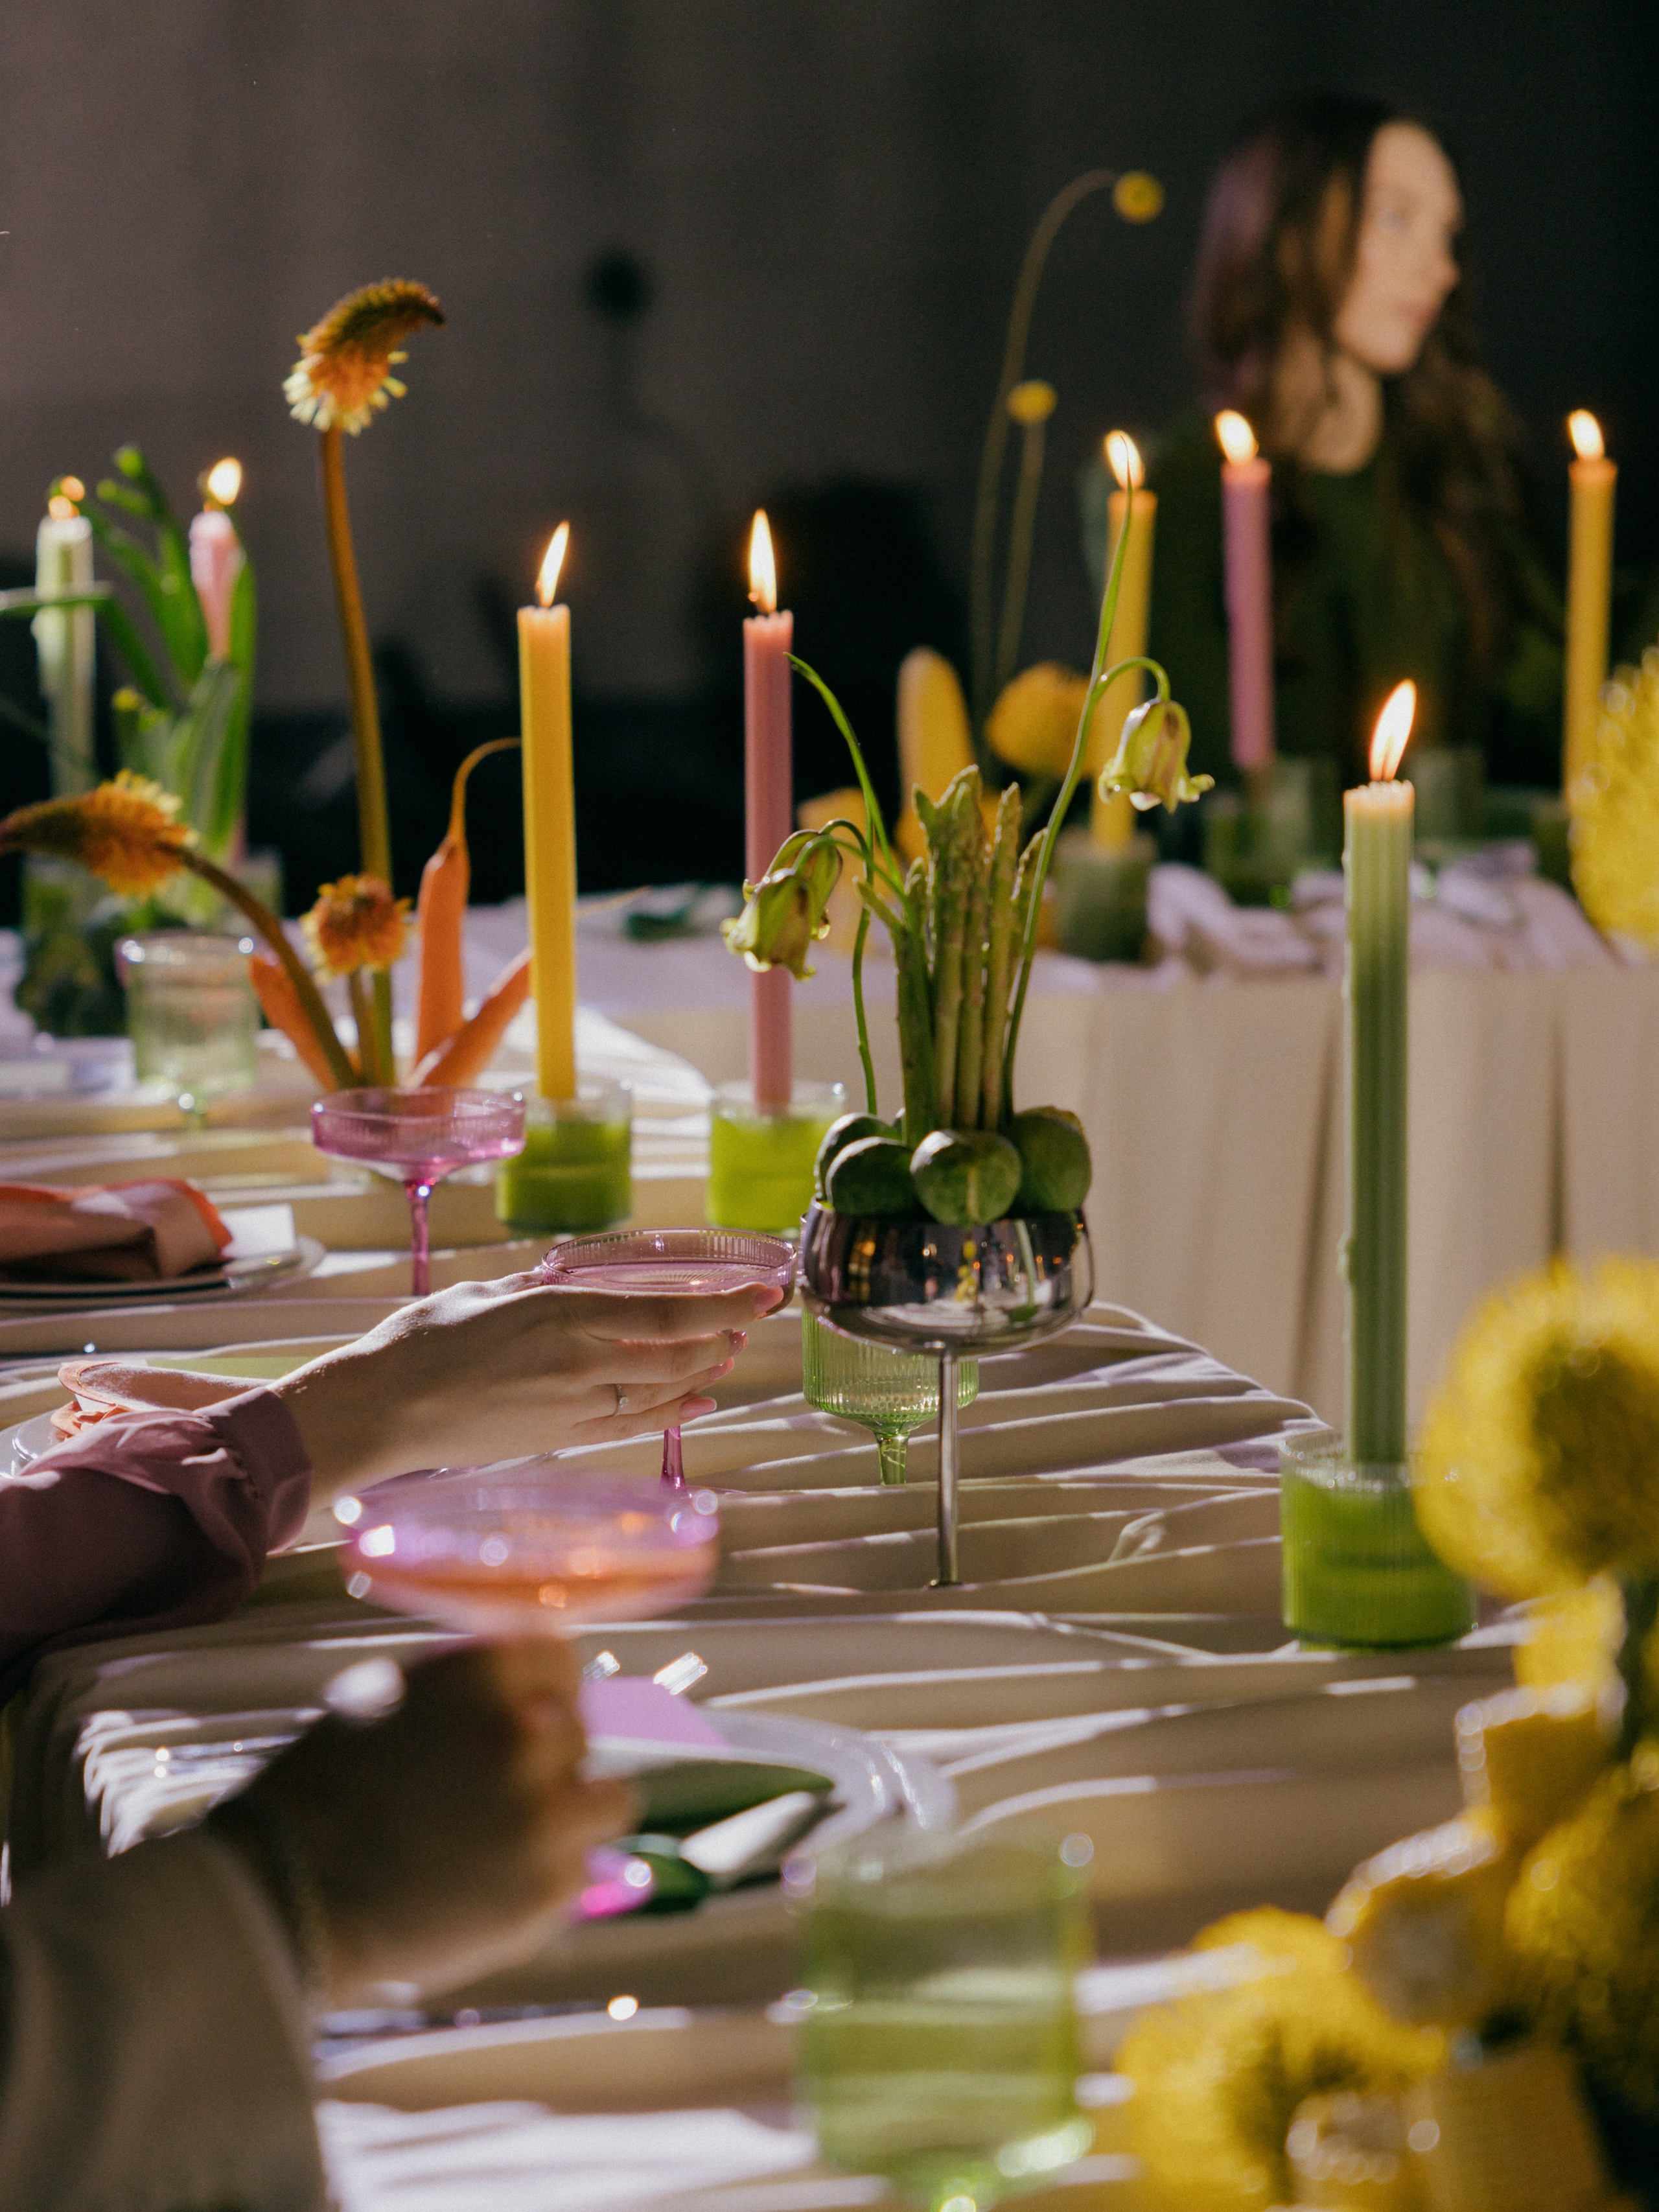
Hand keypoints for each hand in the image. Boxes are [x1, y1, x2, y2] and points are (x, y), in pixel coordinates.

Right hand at [216, 1639, 631, 2004]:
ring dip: (571, 1814)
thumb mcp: (388, 1697)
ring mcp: (545, 1813)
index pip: (562, 1658)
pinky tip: (486, 1885)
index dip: (542, 1689)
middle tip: (490, 1791)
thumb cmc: (323, 1790)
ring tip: (510, 1837)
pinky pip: (580, 1870)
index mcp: (486, 1669)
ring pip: (609, 1800)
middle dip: (548, 1755)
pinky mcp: (548, 1889)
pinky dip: (545, 1877)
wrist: (284, 1897)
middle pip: (582, 1729)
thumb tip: (528, 1680)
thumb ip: (468, 1686)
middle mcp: (528, 1731)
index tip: (522, 1716)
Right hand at [272, 1269, 783, 1495]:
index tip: (763, 1294)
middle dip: (724, 1335)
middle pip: (677, 1352)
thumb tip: (566, 1284)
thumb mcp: (484, 1295)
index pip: (667, 1311)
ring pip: (661, 1389)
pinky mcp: (559, 1439)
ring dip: (702, 1371)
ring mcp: (572, 1405)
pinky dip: (673, 1414)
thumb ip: (534, 1291)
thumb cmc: (419, 1344)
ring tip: (727, 1355)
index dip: (724, 1305)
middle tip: (749, 1321)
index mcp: (561, 1311)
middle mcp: (579, 1359)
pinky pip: (633, 1427)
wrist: (380, 1409)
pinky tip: (700, 1403)